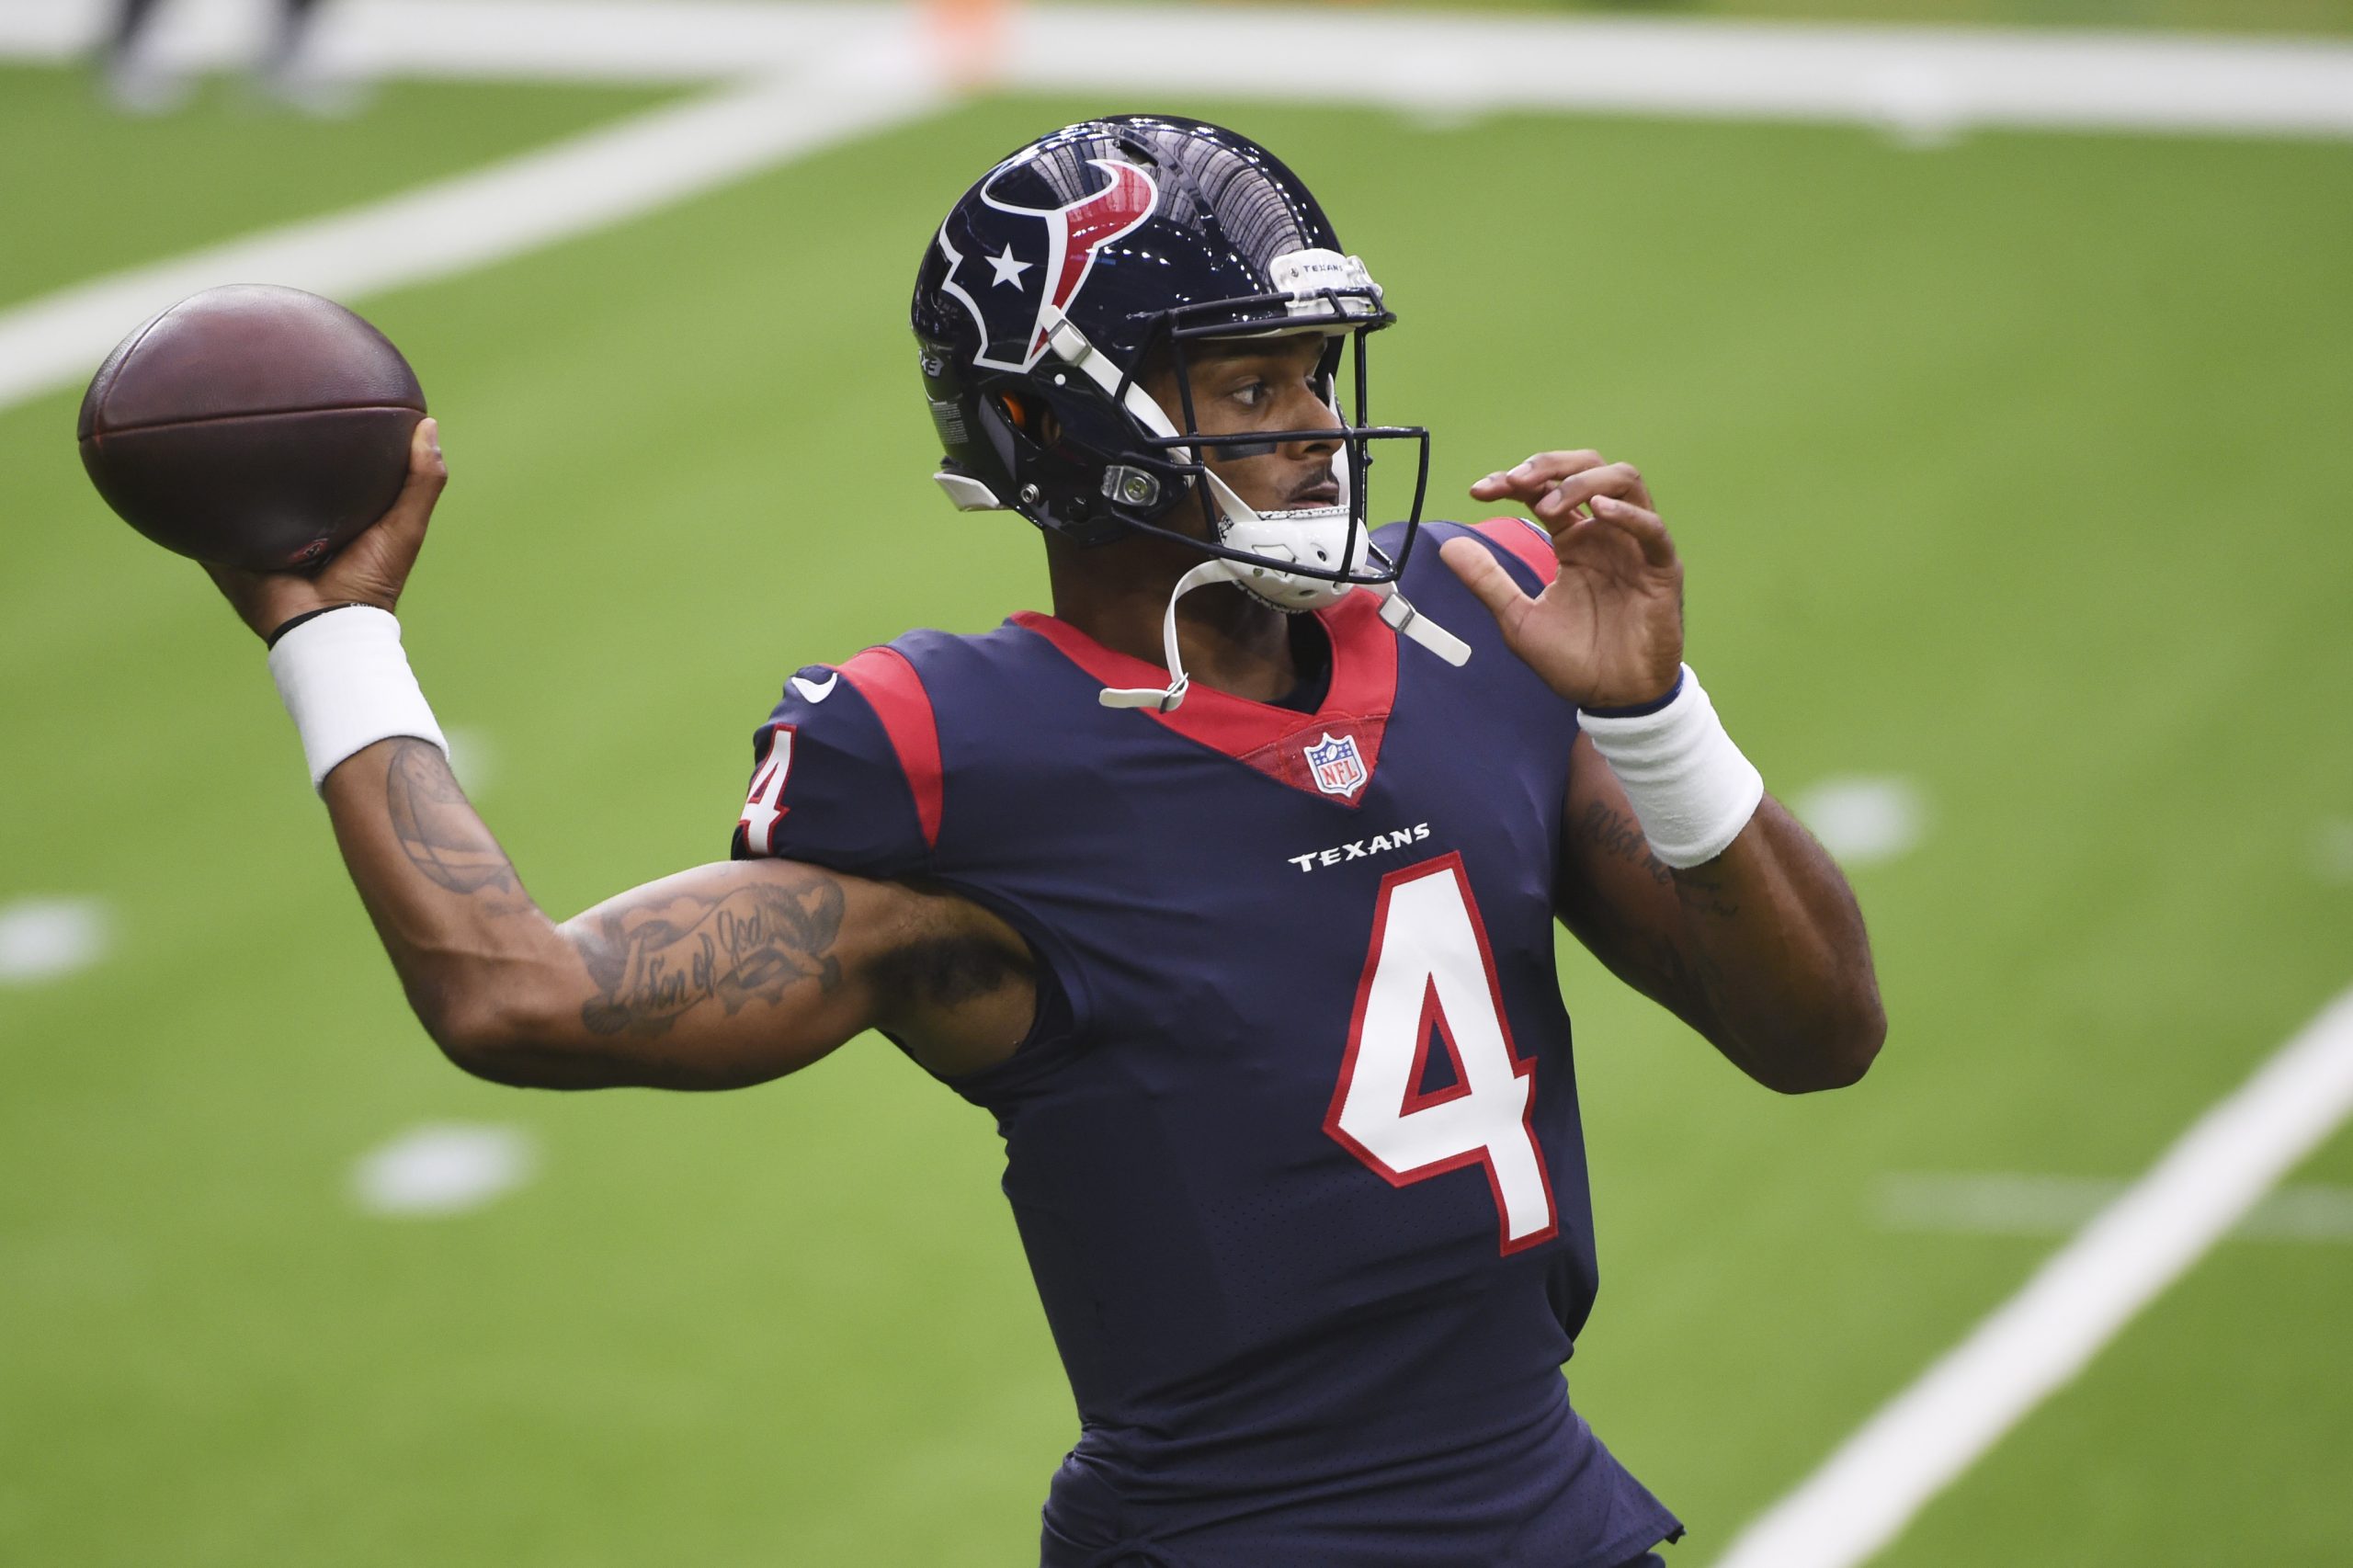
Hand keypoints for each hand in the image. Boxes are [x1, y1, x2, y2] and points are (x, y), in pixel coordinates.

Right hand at [207, 417, 445, 641]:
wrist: (326, 626)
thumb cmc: (371, 580)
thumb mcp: (405, 527)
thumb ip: (422, 481)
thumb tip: (429, 424)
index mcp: (332, 513)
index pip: (324, 466)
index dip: (323, 436)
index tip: (318, 395)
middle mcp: (291, 521)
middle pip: (274, 476)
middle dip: (263, 445)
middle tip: (255, 400)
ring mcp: (256, 535)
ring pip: (234, 494)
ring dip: (222, 469)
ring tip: (209, 422)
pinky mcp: (225, 549)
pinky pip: (201, 520)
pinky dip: (189, 499)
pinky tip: (176, 465)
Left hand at [1441, 450, 1683, 708]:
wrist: (1611, 699)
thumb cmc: (1573, 661)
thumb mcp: (1519, 619)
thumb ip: (1488, 581)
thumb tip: (1448, 546)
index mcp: (1573, 540)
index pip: (1545, 490)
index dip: (1513, 481)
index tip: (1480, 490)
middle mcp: (1604, 534)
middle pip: (1587, 468)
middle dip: (1549, 465)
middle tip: (1515, 481)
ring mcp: (1635, 547)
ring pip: (1623, 482)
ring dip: (1583, 482)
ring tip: (1549, 504)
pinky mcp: (1661, 569)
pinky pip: (1652, 529)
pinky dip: (1627, 514)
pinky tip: (1598, 511)